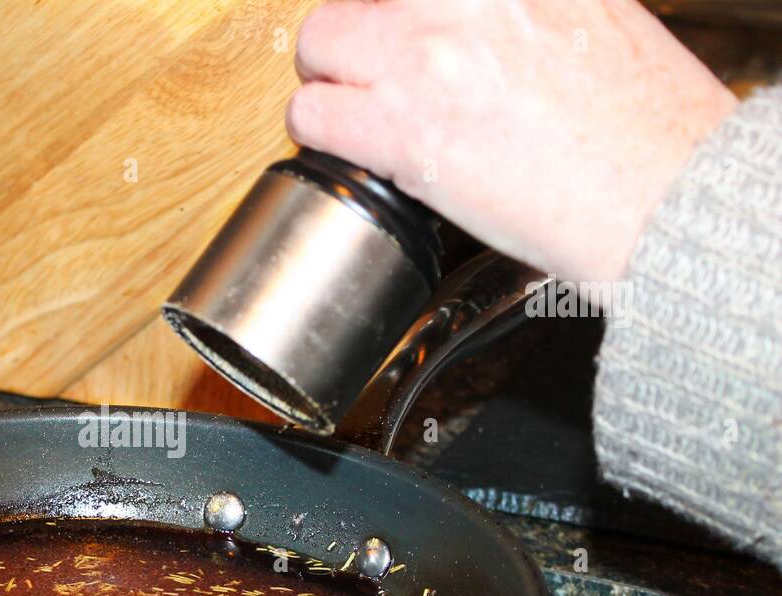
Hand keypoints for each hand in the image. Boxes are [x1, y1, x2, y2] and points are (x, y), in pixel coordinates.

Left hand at [286, 0, 737, 281]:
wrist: (663, 196)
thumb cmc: (643, 123)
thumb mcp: (590, 14)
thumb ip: (512, 7)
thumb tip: (470, 16)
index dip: (390, 6)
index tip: (392, 23)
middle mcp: (464, 0)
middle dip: (350, 32)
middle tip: (363, 63)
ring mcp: (429, 57)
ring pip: (319, 42)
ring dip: (327, 78)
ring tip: (349, 107)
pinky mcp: (403, 130)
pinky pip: (312, 115)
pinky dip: (318, 132)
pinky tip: (350, 146)